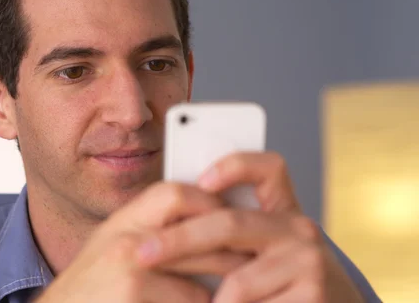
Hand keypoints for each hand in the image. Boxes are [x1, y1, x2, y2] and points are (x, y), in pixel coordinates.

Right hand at [36, 183, 248, 302]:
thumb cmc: (91, 291)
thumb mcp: (113, 251)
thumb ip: (150, 234)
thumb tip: (204, 227)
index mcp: (123, 221)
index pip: (175, 192)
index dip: (209, 202)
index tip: (232, 219)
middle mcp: (125, 234)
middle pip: (199, 228)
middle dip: (231, 248)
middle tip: (251, 259)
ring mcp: (129, 261)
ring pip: (204, 266)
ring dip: (222, 283)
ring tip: (232, 291)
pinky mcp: (132, 289)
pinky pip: (192, 296)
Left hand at [137, 152, 364, 302]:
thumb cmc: (282, 283)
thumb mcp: (261, 253)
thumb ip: (230, 234)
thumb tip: (168, 221)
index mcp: (283, 211)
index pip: (269, 168)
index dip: (235, 165)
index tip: (201, 180)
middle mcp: (300, 229)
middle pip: (230, 223)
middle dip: (178, 240)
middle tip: (142, 255)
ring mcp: (310, 262)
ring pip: (237, 282)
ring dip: (211, 301)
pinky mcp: (313, 295)